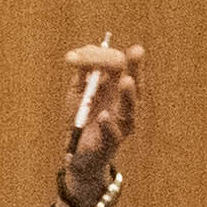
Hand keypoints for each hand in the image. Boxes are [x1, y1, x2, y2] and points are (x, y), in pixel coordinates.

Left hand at [53, 38, 147, 206]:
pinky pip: (113, 135)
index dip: (99, 56)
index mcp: (117, 87)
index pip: (119, 64)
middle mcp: (124, 103)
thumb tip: (81, 54)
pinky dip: (108, 126)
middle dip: (135, 67)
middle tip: (136, 52)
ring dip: (128, 95)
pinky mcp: (110, 144)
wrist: (75, 153)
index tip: (71, 58)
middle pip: (135, 82)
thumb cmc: (81, 117)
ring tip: (126, 82)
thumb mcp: (78, 90)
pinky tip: (104, 117)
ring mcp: (121, 124)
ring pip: (130, 108)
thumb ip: (82, 71)